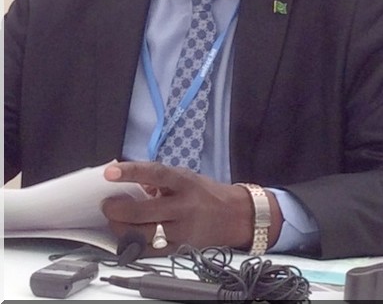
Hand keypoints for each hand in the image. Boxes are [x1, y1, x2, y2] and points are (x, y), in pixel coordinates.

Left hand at [102, 161, 275, 255]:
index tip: (110, 172)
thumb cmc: (205, 193)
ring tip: (114, 221)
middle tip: (107, 205)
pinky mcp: (180, 248)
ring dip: (122, 228)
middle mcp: (183, 206)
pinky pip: (150, 251)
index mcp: (183, 182)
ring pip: (144, 234)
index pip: (154, 174)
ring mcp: (181, 229)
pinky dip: (134, 245)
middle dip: (118, 210)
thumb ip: (159, 179)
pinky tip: (126, 237)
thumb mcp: (185, 176)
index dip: (131, 172)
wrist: (234, 216)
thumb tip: (128, 177)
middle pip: (143, 211)